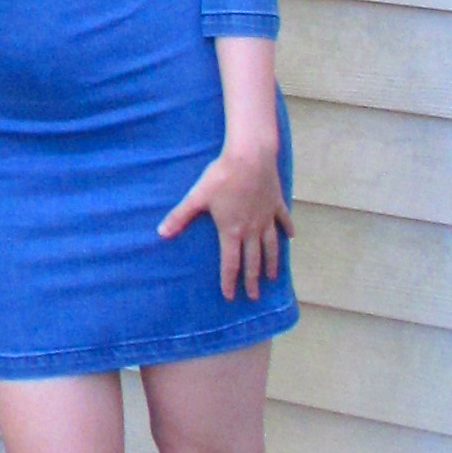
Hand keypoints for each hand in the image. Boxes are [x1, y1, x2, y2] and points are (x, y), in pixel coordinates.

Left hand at [160, 143, 291, 299]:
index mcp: (232, 231)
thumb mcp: (197, 197)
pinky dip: (287, 231)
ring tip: (273, 276)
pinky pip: (284, 221)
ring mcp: (267, 217)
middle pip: (253, 260)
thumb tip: (161, 233)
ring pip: (272, 246)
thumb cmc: (222, 176)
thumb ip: (180, 216)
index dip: (230, 281)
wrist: (251, 156)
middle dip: (252, 280)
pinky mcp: (277, 204)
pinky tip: (290, 238)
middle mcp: (252, 229)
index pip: (231, 263)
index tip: (231, 296)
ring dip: (272, 263)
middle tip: (255, 296)